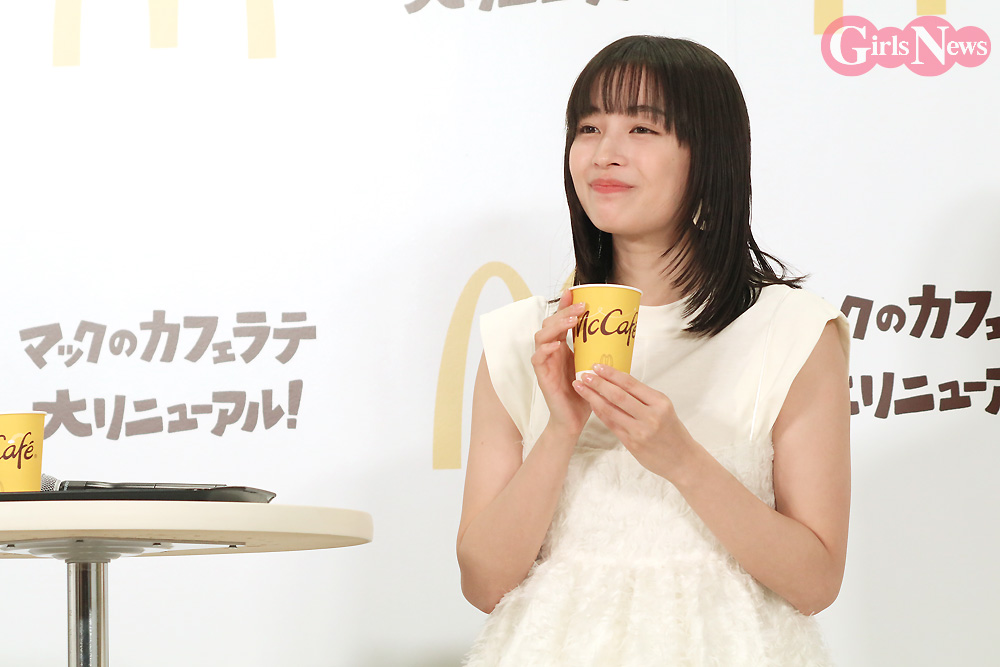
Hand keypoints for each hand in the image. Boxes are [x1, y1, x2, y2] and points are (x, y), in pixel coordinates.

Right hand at [531, 290, 591, 436]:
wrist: (574, 419)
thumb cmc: (584, 392)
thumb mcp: (593, 365)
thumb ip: (597, 349)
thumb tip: (619, 330)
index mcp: (563, 345)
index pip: (560, 319)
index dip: (564, 304)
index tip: (575, 291)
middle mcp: (551, 351)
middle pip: (550, 323)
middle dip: (564, 312)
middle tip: (582, 307)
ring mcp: (545, 362)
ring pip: (541, 336)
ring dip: (556, 326)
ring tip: (572, 322)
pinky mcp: (542, 376)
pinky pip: (537, 359)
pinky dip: (545, 350)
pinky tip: (557, 345)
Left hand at [572, 364, 699, 480]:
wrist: (682, 460)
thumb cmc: (672, 432)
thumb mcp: (663, 409)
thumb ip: (643, 398)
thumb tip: (616, 382)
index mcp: (660, 402)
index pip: (631, 383)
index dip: (611, 374)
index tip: (597, 366)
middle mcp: (650, 416)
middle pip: (618, 395)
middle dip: (598, 383)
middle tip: (583, 374)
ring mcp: (640, 431)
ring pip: (611, 410)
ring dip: (592, 397)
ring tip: (580, 387)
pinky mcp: (632, 443)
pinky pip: (611, 424)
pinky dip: (600, 412)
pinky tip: (591, 404)